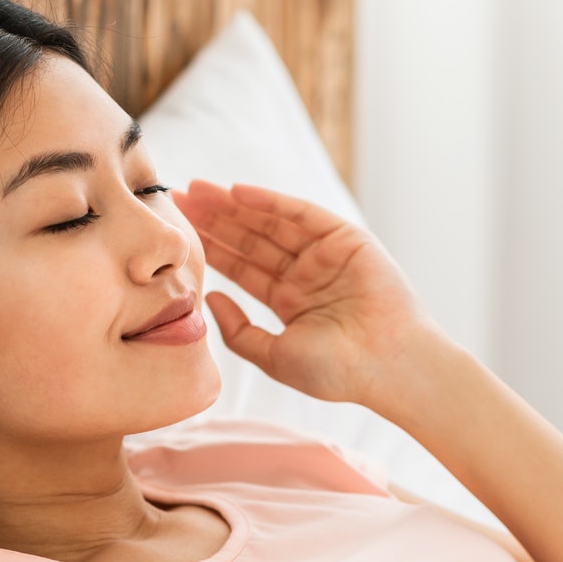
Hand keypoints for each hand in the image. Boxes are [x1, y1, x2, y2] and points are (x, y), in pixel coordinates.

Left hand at [172, 180, 448, 408]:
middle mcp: (306, 274)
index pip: (242, 268)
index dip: (211, 249)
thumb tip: (209, 297)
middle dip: (215, 220)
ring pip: (271, 223)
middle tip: (177, 199)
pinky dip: (270, 201)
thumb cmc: (335, 371)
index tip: (178, 233)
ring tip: (197, 190)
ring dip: (233, 205)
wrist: (386, 366)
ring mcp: (325, 254)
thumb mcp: (273, 356)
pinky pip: (301, 214)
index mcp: (290, 302)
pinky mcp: (345, 238)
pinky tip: (237, 192)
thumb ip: (238, 330)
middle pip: (251, 240)